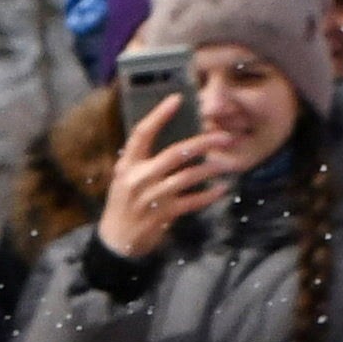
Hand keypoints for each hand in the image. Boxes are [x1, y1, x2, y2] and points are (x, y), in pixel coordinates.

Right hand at [93, 96, 229, 260]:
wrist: (115, 241)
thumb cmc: (123, 205)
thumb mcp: (124, 179)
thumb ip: (142, 161)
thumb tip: (174, 141)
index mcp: (128, 165)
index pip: (142, 133)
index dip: (159, 115)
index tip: (177, 99)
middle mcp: (140, 178)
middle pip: (176, 153)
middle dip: (204, 143)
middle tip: (224, 136)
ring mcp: (153, 197)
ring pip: (188, 176)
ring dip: (211, 169)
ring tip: (227, 163)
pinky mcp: (163, 215)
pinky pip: (192, 201)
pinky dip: (209, 195)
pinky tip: (221, 189)